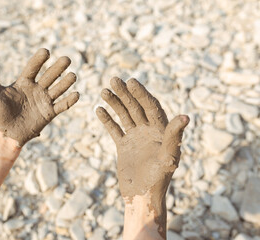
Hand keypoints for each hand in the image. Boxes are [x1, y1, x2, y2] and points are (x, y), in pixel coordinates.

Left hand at [0, 48, 78, 146]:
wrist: (5, 134)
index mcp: (24, 82)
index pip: (33, 67)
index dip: (39, 60)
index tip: (46, 52)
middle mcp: (36, 89)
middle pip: (49, 76)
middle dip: (58, 68)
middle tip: (67, 59)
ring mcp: (44, 101)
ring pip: (58, 89)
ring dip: (66, 82)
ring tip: (73, 75)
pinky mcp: (49, 113)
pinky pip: (62, 106)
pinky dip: (69, 101)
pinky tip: (77, 94)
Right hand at [96, 77, 188, 201]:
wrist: (142, 197)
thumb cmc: (158, 180)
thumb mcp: (168, 157)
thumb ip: (174, 136)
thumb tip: (186, 116)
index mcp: (161, 131)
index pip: (151, 106)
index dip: (141, 93)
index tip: (130, 81)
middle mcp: (149, 131)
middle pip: (136, 107)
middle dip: (125, 94)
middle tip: (113, 80)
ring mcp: (135, 138)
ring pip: (124, 115)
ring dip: (114, 103)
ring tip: (103, 91)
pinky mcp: (124, 146)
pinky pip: (114, 129)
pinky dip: (107, 120)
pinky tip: (98, 110)